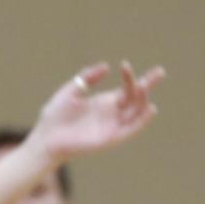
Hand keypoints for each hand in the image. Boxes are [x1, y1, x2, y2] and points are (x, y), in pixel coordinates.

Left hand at [30, 61, 165, 162]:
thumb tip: (106, 66)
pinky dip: (142, 121)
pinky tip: (150, 108)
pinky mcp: (110, 139)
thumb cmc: (55, 116)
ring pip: (136, 112)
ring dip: (143, 99)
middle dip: (148, 85)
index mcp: (105, 102)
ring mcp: (113, 126)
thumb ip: (87, 78)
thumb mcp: (71, 91)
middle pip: (137, 98)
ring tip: (144, 85)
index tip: (126, 64)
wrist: (45, 138)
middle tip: (159, 72)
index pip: (127, 89)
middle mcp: (113, 114)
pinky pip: (131, 130)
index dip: (132, 77)